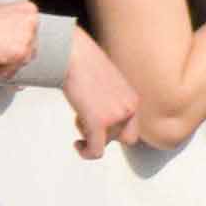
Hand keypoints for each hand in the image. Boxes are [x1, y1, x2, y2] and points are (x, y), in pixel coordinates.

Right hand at [0, 1, 39, 75]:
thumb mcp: (1, 16)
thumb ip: (16, 28)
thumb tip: (23, 46)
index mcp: (29, 11)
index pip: (30, 37)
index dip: (11, 42)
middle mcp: (32, 22)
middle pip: (29, 51)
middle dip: (10, 54)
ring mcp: (27, 37)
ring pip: (21, 63)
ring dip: (3, 62)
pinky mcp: (20, 52)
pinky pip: (11, 73)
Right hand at [60, 29, 139, 156]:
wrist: (72, 53)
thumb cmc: (83, 62)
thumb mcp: (105, 81)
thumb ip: (110, 98)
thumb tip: (99, 108)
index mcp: (133, 99)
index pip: (133, 128)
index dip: (116, 131)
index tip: (99, 125)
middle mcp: (129, 108)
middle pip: (124, 139)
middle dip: (106, 135)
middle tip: (89, 122)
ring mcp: (116, 117)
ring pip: (105, 143)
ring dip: (90, 134)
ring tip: (78, 115)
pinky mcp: (98, 122)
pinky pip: (96, 151)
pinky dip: (86, 152)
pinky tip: (77, 145)